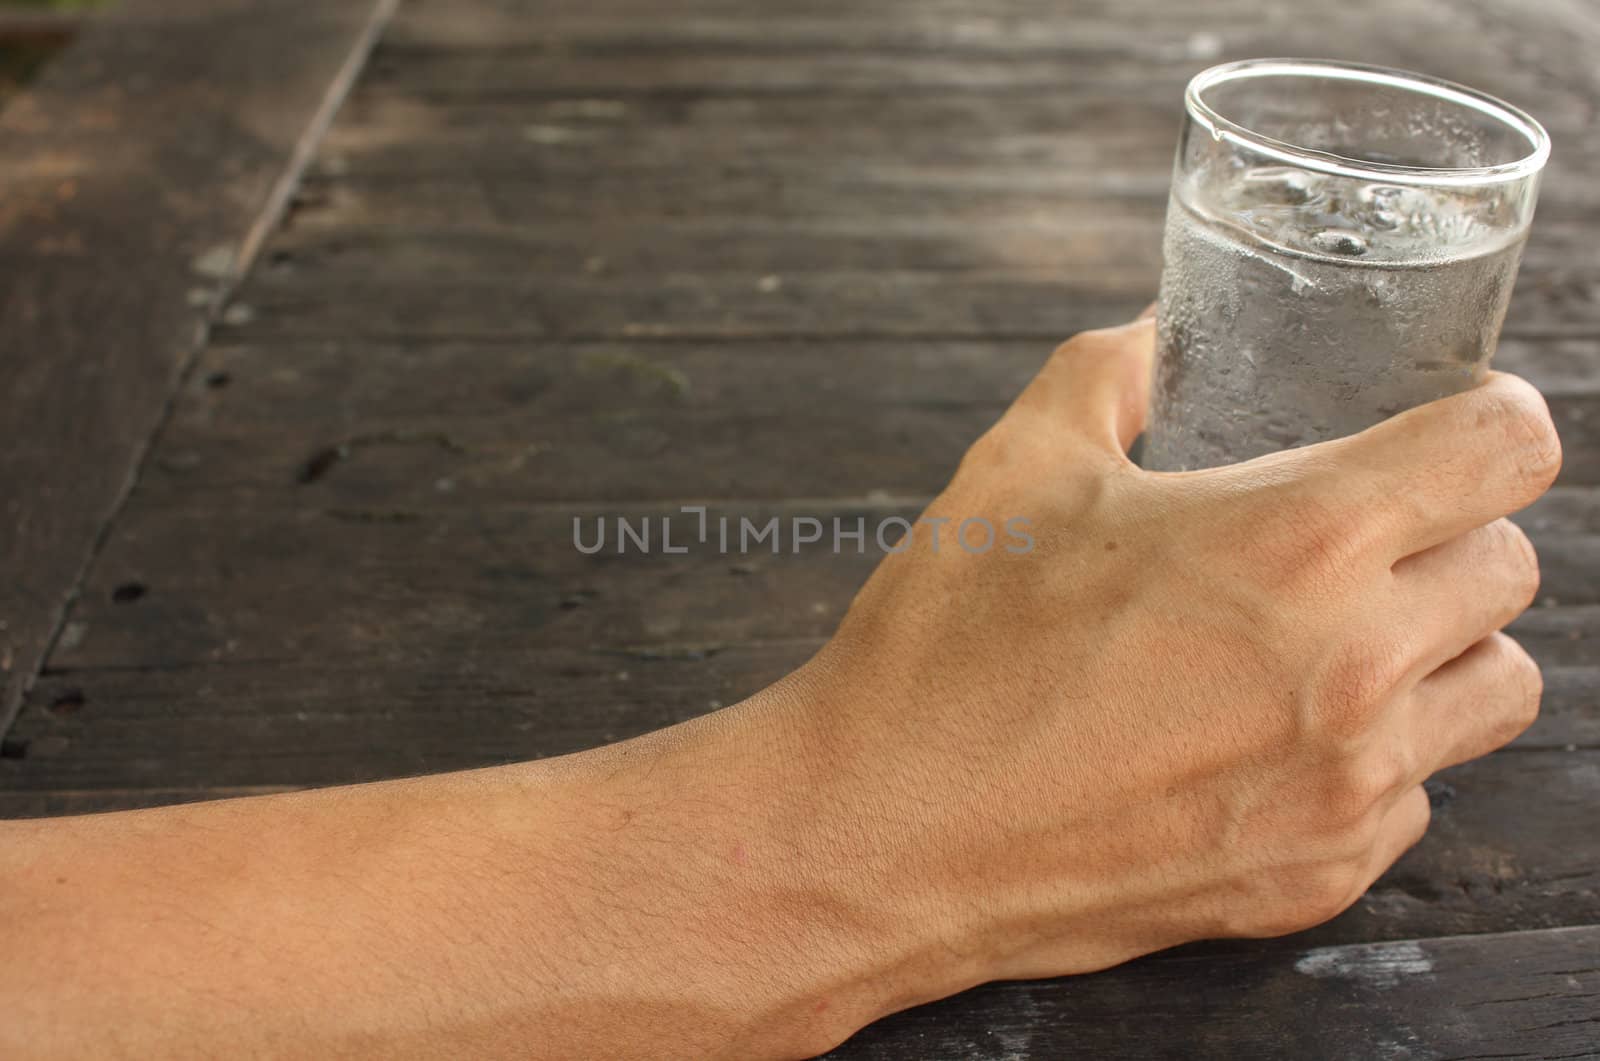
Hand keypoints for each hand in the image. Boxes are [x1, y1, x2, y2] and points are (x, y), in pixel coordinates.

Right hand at [778, 314, 1559, 1011]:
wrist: (883, 835)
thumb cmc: (944, 649)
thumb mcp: (1018, 466)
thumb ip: (1111, 372)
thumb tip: (1155, 337)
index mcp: (1296, 542)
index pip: (1502, 452)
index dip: (1490, 420)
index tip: (1453, 428)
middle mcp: (1355, 669)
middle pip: (1510, 570)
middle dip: (1450, 532)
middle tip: (1361, 533)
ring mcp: (1346, 787)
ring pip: (1495, 691)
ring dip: (1440, 648)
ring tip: (1340, 639)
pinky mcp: (1316, 876)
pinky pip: (1413, 797)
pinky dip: (1375, 756)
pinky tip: (1273, 738)